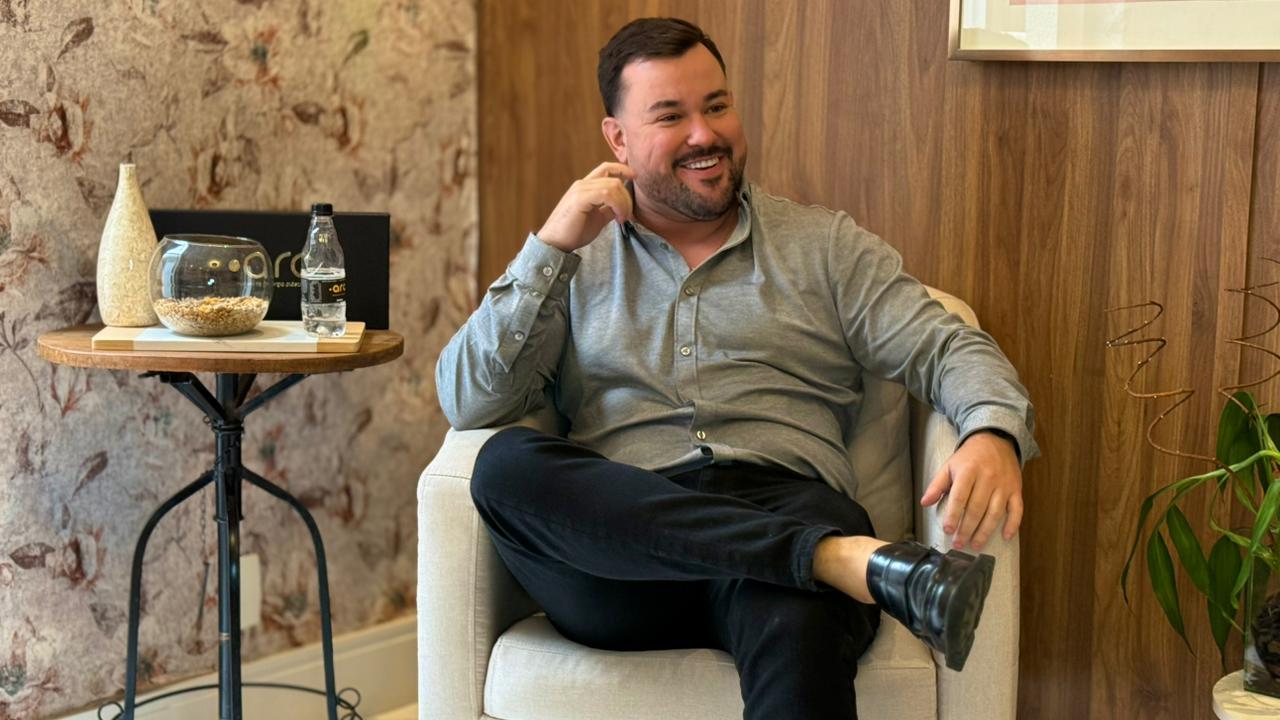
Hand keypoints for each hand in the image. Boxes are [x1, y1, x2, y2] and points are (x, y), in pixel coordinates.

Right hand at [536, 162, 635, 251]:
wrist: (555, 243)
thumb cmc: (574, 233)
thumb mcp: (597, 218)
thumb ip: (609, 209)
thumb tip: (623, 207)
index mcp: (585, 186)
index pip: (606, 168)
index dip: (622, 169)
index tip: (634, 176)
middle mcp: (582, 184)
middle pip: (614, 179)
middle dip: (627, 198)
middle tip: (626, 217)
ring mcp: (580, 190)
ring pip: (613, 186)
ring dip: (624, 203)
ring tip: (622, 219)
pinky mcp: (580, 198)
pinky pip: (607, 194)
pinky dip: (618, 205)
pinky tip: (617, 218)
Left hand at [920, 430, 1022, 550]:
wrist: (996, 440)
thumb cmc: (969, 457)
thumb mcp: (949, 466)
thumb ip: (937, 485)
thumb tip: (924, 503)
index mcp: (969, 471)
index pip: (960, 497)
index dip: (953, 515)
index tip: (948, 530)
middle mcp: (988, 478)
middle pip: (977, 508)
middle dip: (967, 529)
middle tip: (958, 544)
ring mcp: (1004, 485)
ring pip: (995, 512)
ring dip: (985, 531)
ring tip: (975, 545)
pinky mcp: (1016, 489)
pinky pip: (1017, 509)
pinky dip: (1013, 524)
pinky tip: (1006, 537)